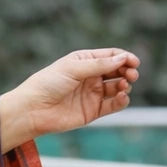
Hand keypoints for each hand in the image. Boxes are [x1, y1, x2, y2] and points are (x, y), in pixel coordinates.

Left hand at [0, 48, 139, 152]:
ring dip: (125, 85)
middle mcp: (90, 76)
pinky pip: (113, 105)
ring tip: (124, 86)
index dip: (124, 57)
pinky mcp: (92, 111)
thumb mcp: (73, 68)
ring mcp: (92, 94)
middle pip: (117, 70)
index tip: (134, 61)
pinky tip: (122, 97)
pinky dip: (122, 101)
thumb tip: (123, 57)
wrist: (32, 110)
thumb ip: (99, 65)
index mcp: (84, 61)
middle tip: (132, 74)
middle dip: (128, 70)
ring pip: (117, 87)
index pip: (110, 55)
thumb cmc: (47, 84)